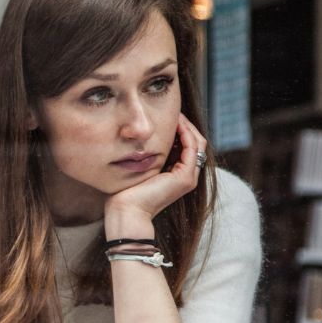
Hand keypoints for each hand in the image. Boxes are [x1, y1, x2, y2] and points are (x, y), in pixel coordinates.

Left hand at [104, 114, 206, 230]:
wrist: (126, 212)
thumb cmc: (125, 193)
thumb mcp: (138, 169)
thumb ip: (146, 156)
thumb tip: (139, 139)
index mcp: (177, 175)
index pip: (186, 146)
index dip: (181, 130)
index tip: (168, 116)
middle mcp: (187, 177)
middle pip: (195, 142)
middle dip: (186, 125)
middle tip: (175, 111)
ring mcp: (188, 178)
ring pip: (197, 143)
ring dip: (187, 126)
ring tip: (176, 114)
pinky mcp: (185, 178)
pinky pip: (191, 148)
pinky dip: (185, 133)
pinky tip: (175, 123)